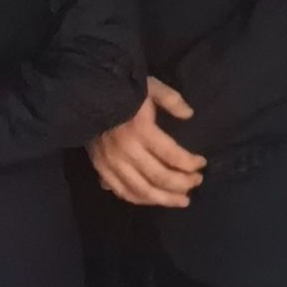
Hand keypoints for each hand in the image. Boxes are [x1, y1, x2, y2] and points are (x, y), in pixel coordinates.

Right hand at [89, 76, 204, 207]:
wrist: (84, 97)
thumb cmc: (121, 91)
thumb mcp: (149, 86)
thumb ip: (171, 99)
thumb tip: (189, 114)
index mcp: (141, 130)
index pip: (172, 155)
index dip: (191, 163)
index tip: (202, 163)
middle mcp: (126, 151)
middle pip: (160, 177)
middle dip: (183, 183)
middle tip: (197, 182)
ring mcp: (112, 163)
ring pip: (143, 191)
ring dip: (166, 199)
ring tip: (182, 200)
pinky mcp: (101, 169)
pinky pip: (122, 192)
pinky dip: (141, 200)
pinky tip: (155, 200)